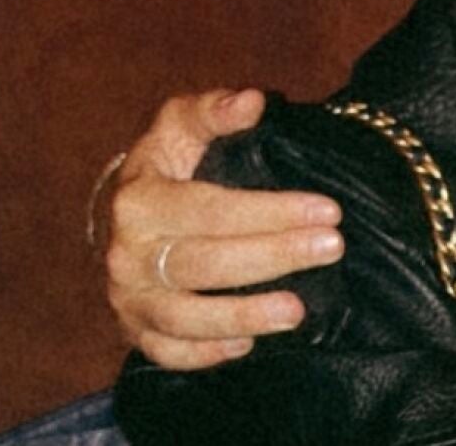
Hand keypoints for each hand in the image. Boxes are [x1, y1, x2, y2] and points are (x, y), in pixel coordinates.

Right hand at [103, 88, 345, 369]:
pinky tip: (248, 345)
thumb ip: (215, 109)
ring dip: (243, 316)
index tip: (328, 210)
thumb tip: (252, 101)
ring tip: (297, 311)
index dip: (271, 211)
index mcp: (139, 201)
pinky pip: (166, 351)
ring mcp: (128, 297)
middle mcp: (127, 255)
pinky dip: (205, 354)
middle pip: (203, 263)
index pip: (210, 209)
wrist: (123, 212)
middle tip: (331, 248)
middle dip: (273, 257)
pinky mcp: (134, 329)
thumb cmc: (167, 164)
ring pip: (184, 317)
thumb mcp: (181, 125)